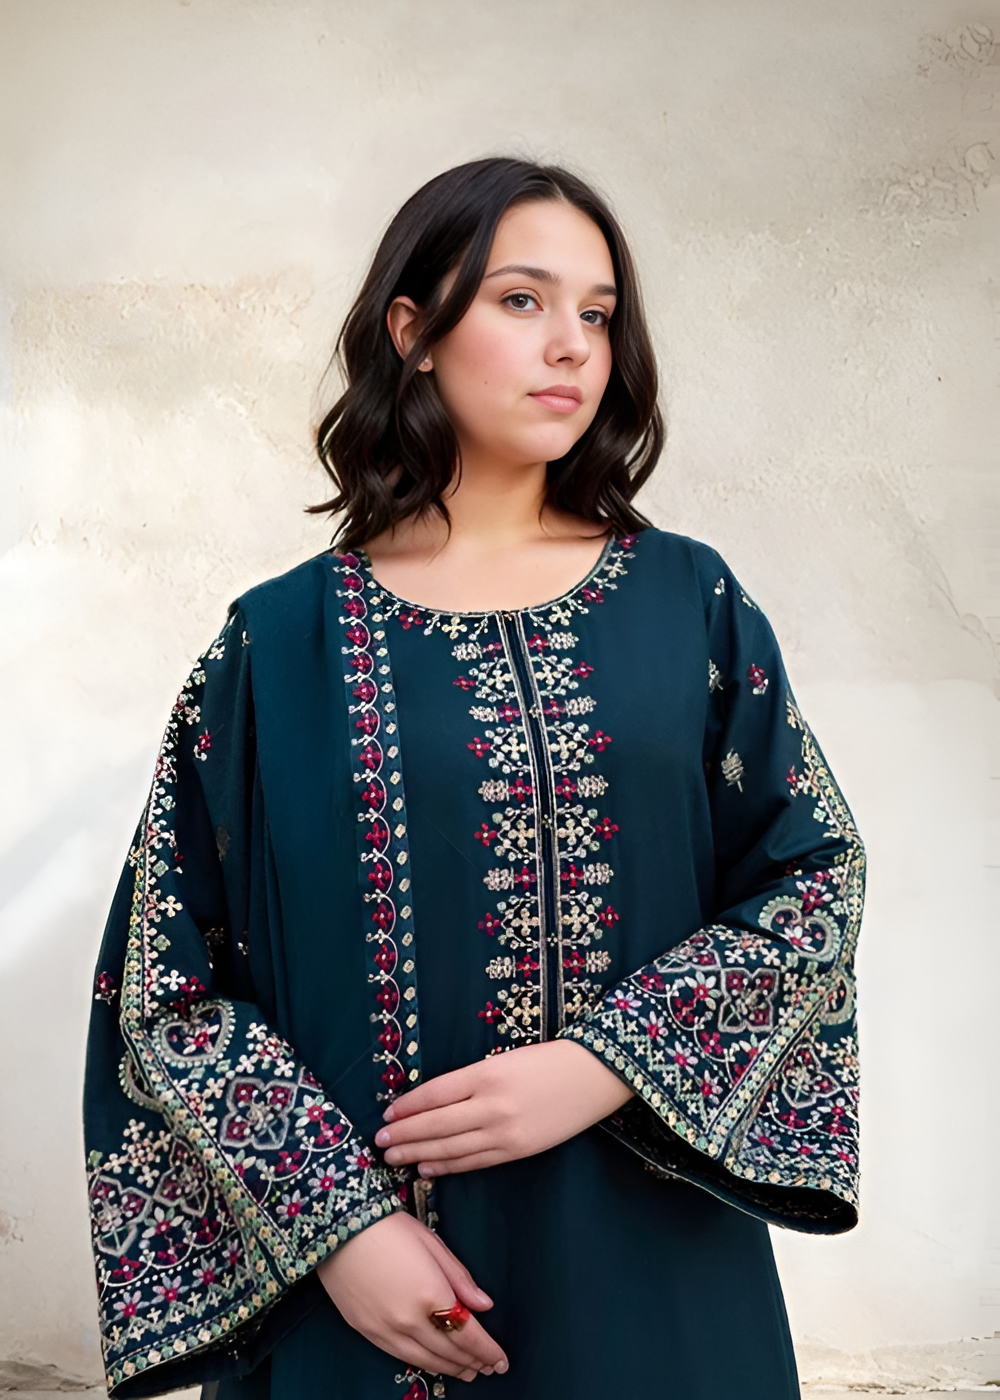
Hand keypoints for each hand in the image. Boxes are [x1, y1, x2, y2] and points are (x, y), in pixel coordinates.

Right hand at [317, 1211, 507, 1381]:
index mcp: (430, 1295)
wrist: (338, 1228)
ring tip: (468, 1371)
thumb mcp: (433, 1244)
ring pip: (426, 1361)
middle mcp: (409, 1320)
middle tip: (489, 1367)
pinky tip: (433, 1362)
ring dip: (451, 1368)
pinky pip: (400, 1357)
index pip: (468, 1335)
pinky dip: (423, 1363)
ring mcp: (386, 1330)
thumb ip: (461, 1278)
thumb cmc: (389, 1228)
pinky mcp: (367, 1331)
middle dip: (473, 1362)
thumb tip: (484, 1304)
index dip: (488, 1351)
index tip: (501, 1360)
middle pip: (449, 1352)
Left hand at [375, 1039, 633, 1176]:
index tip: (387, 1117)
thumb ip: (472, 1079)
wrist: (593, 1075)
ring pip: (450, 1148)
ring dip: (419, 1154)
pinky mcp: (517, 1150)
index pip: (434, 1094)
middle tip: (379, 1145)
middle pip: (436, 1124)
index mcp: (486, 1073)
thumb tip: (433, 1101)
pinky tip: (428, 1168)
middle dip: (405, 1136)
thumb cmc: (547, 1060)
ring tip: (395, 1159)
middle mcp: (491, 1104)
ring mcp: (504, 1131)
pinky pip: (474, 1161)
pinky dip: (448, 1166)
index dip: (408, 1108)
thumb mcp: (505, 1059)